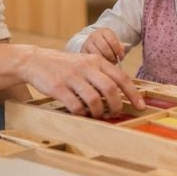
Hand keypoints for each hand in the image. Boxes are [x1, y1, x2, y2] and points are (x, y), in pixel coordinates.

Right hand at [19, 46, 143, 117]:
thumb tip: (122, 91)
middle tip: (115, 113)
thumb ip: (102, 72)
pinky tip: (81, 113)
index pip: (121, 77)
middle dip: (116, 106)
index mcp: (95, 60)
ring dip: (98, 112)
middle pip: (110, 89)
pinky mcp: (58, 87)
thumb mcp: (85, 62)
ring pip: (94, 99)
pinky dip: (81, 113)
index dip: (133, 93)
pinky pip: (75, 105)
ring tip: (97, 115)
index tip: (140, 106)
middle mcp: (86, 67)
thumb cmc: (64, 65)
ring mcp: (71, 77)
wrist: (35, 60)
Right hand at [81, 28, 125, 64]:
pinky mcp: (83, 52)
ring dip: (104, 60)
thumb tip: (121, 54)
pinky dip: (97, 63)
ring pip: (97, 54)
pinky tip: (101, 65)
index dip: (117, 49)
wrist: (92, 45)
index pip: (111, 40)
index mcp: (104, 31)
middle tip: (114, 61)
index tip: (120, 55)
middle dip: (111, 56)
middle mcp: (94, 36)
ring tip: (108, 63)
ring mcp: (87, 43)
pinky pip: (91, 59)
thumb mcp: (114, 44)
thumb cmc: (107, 46)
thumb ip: (119, 48)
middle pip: (104, 47)